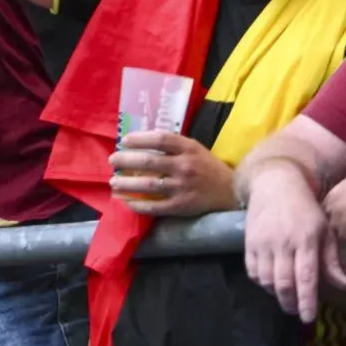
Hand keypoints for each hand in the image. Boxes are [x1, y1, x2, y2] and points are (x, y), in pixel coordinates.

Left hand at [110, 130, 236, 216]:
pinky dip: (138, 205)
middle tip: (112, 161)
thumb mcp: (194, 149)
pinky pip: (155, 206)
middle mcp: (185, 166)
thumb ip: (172, 145)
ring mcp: (183, 187)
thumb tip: (139, 141)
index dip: (139, 138)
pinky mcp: (182, 206)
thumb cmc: (208, 167)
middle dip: (126, 161)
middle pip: (149, 161)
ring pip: (149, 184)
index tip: (124, 141)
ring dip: (127, 184)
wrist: (232, 192)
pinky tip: (127, 202)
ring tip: (113, 183)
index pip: (160, 139)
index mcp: (188, 149)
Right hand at [243, 159, 334, 322]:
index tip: (307, 318)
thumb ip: (332, 260)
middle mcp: (282, 244)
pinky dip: (260, 281)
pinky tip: (269, 283)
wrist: (275, 184)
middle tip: (295, 311)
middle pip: (283, 283)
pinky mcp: (248, 241)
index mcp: (305, 241)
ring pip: (265, 279)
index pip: (305, 278)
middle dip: (289, 302)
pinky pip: (252, 270)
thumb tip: (344, 286)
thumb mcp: (325, 230)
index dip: (306, 301)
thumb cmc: (306, 209)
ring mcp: (262, 243)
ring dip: (275, 293)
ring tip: (284, 296)